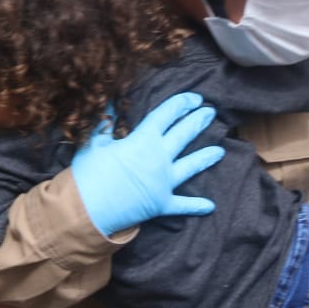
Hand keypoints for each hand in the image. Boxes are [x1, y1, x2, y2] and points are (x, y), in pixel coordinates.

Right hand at [70, 92, 224, 235]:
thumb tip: (109, 103)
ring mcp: (164, 182)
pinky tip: (210, 205)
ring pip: (191, 166)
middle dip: (198, 121)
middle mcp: (159, 158)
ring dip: (206, 157)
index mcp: (143, 139)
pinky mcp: (162, 204)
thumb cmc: (88, 174)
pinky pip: (182, 205)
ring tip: (219, 151)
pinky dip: (196, 205)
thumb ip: (105, 123)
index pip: (167, 114)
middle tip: (211, 113)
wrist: (88, 210)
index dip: (182, 103)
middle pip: (184, 135)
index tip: (195, 98)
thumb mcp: (94, 142)